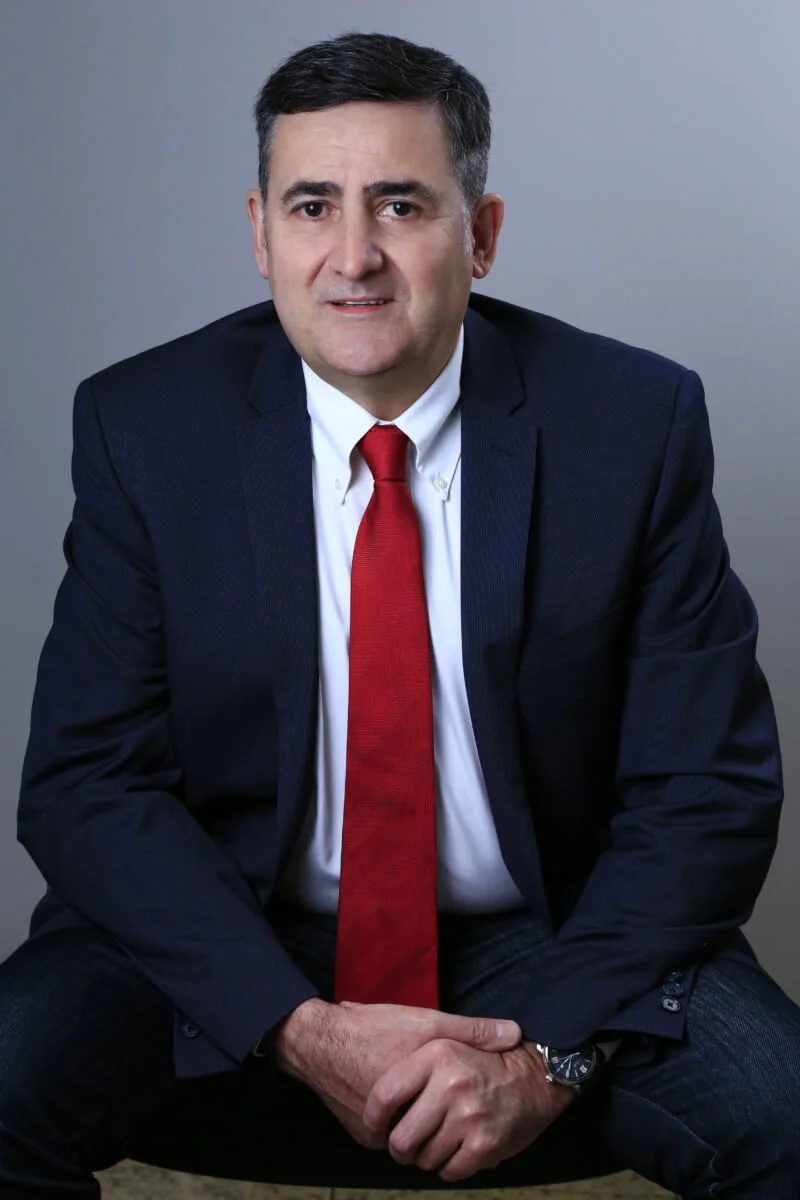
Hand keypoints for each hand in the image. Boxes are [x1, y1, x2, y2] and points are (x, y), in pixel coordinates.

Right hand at [270, 998, 522, 1150]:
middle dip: (449, 1123)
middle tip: (460, 1105)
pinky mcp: (359, 1133)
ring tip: (432, 1099)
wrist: (316, 1040)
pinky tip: (405, 1096)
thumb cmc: (373, 1028)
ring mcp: (373, 1135)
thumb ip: (470, 1031)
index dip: (472, 1115)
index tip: (481, 1103)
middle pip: (435, 1136)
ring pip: (413, 1136)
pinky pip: (391, 1133)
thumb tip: (514, 1033)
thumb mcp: (427, 1022)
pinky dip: (400, 1119)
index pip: (457, 1126)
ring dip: (423, 1121)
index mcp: (417, 1101)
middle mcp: (393, 1127)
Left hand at [362, 1038, 575, 1180]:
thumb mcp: (447, 1042)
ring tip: (437, 1142)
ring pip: (425, 1159)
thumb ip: (411, 1059)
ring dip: (427, 1158)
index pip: (384, 1096)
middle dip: (400, 1149)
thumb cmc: (481, 1063)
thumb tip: (368, 1076)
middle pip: (401, 1139)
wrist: (534, 1076)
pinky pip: (450, 1171)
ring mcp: (469, 1114)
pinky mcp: (485, 1142)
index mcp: (436, 1055)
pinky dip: (449, 1167)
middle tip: (407, 1145)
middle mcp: (450, 1083)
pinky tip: (456, 1150)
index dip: (372, 1120)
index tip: (375, 1128)